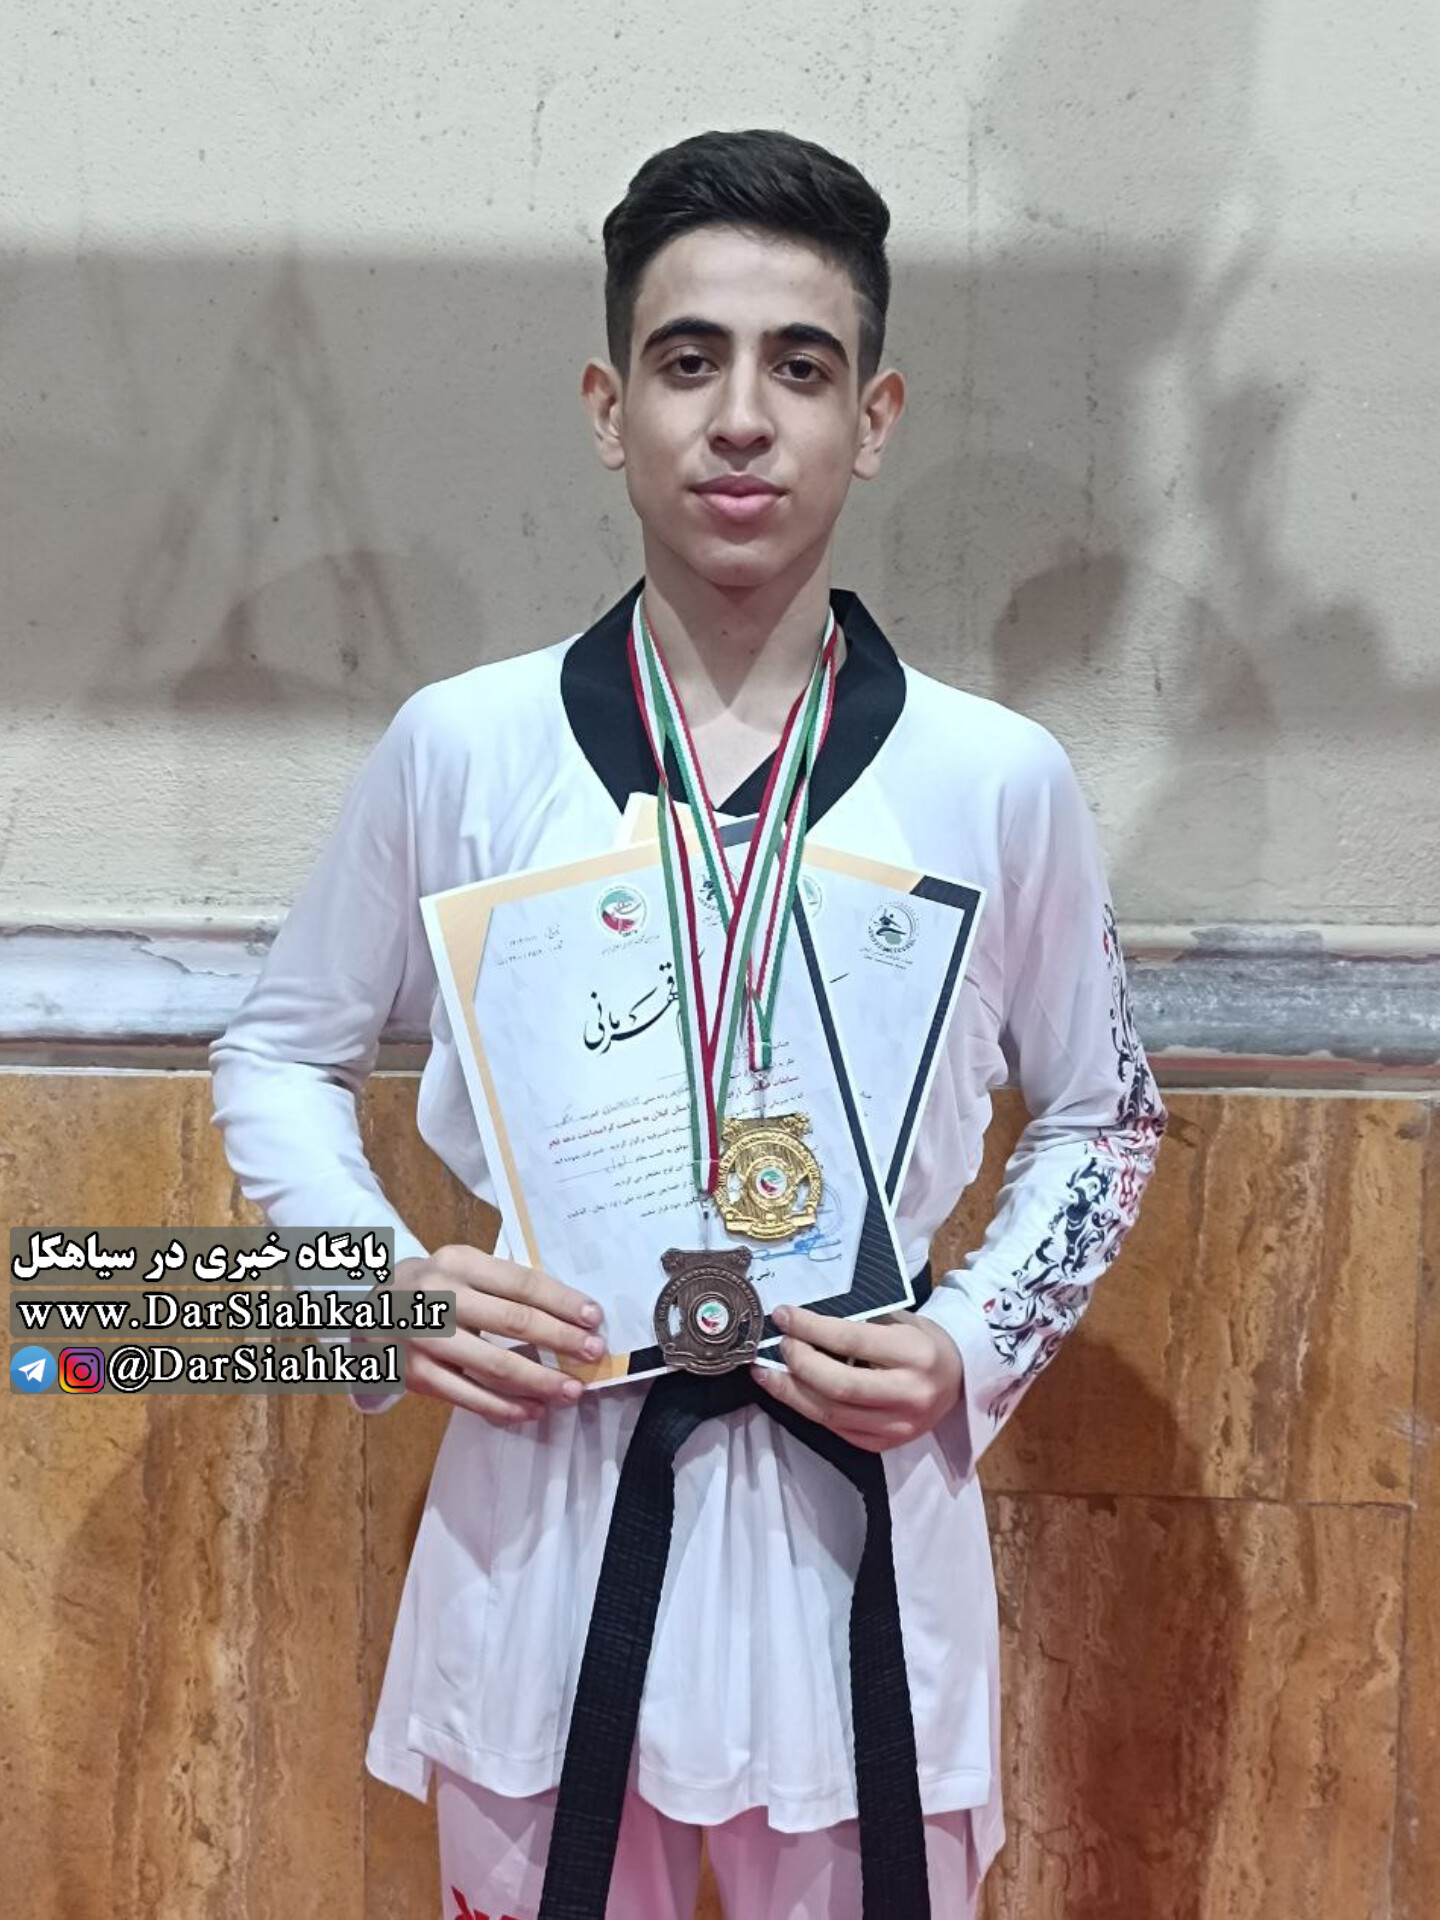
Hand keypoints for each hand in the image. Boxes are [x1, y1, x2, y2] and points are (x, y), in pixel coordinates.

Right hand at [390, 1245, 606, 1425]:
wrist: (368, 1308)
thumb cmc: (433, 1286)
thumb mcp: (461, 1268)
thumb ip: (503, 1284)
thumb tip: (567, 1314)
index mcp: (458, 1262)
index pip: (520, 1283)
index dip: (561, 1302)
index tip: (593, 1317)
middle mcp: (439, 1297)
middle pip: (512, 1322)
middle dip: (560, 1339)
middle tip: (593, 1352)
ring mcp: (425, 1339)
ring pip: (493, 1365)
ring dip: (539, 1380)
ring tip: (571, 1390)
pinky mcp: (415, 1375)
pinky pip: (468, 1396)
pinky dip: (505, 1407)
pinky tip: (533, 1409)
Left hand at [750, 1304, 963, 1452]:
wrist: (958, 1379)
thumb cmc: (922, 1341)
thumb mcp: (900, 1320)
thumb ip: (858, 1322)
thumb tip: (802, 1320)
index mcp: (916, 1354)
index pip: (852, 1339)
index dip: (811, 1328)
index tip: (783, 1316)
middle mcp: (909, 1395)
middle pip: (838, 1385)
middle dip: (798, 1363)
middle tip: (778, 1344)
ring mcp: (898, 1427)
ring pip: (830, 1414)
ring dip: (791, 1392)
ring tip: (766, 1373)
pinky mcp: (885, 1445)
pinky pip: (836, 1429)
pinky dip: (808, 1409)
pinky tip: (791, 1392)